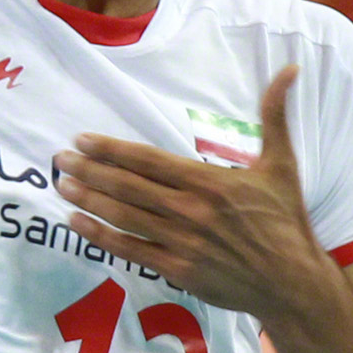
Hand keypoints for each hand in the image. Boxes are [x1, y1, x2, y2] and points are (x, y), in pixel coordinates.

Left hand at [54, 66, 332, 317]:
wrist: (293, 282)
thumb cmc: (285, 221)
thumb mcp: (283, 164)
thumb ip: (275, 116)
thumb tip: (290, 69)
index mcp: (210, 181)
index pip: (149, 160)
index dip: (112, 149)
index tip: (83, 139)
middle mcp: (191, 210)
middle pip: (128, 186)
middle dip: (90, 170)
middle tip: (59, 158)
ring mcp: (182, 242)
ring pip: (124, 216)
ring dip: (88, 199)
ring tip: (62, 184)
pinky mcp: (178, 271)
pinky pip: (131, 250)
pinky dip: (101, 236)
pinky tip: (78, 222)